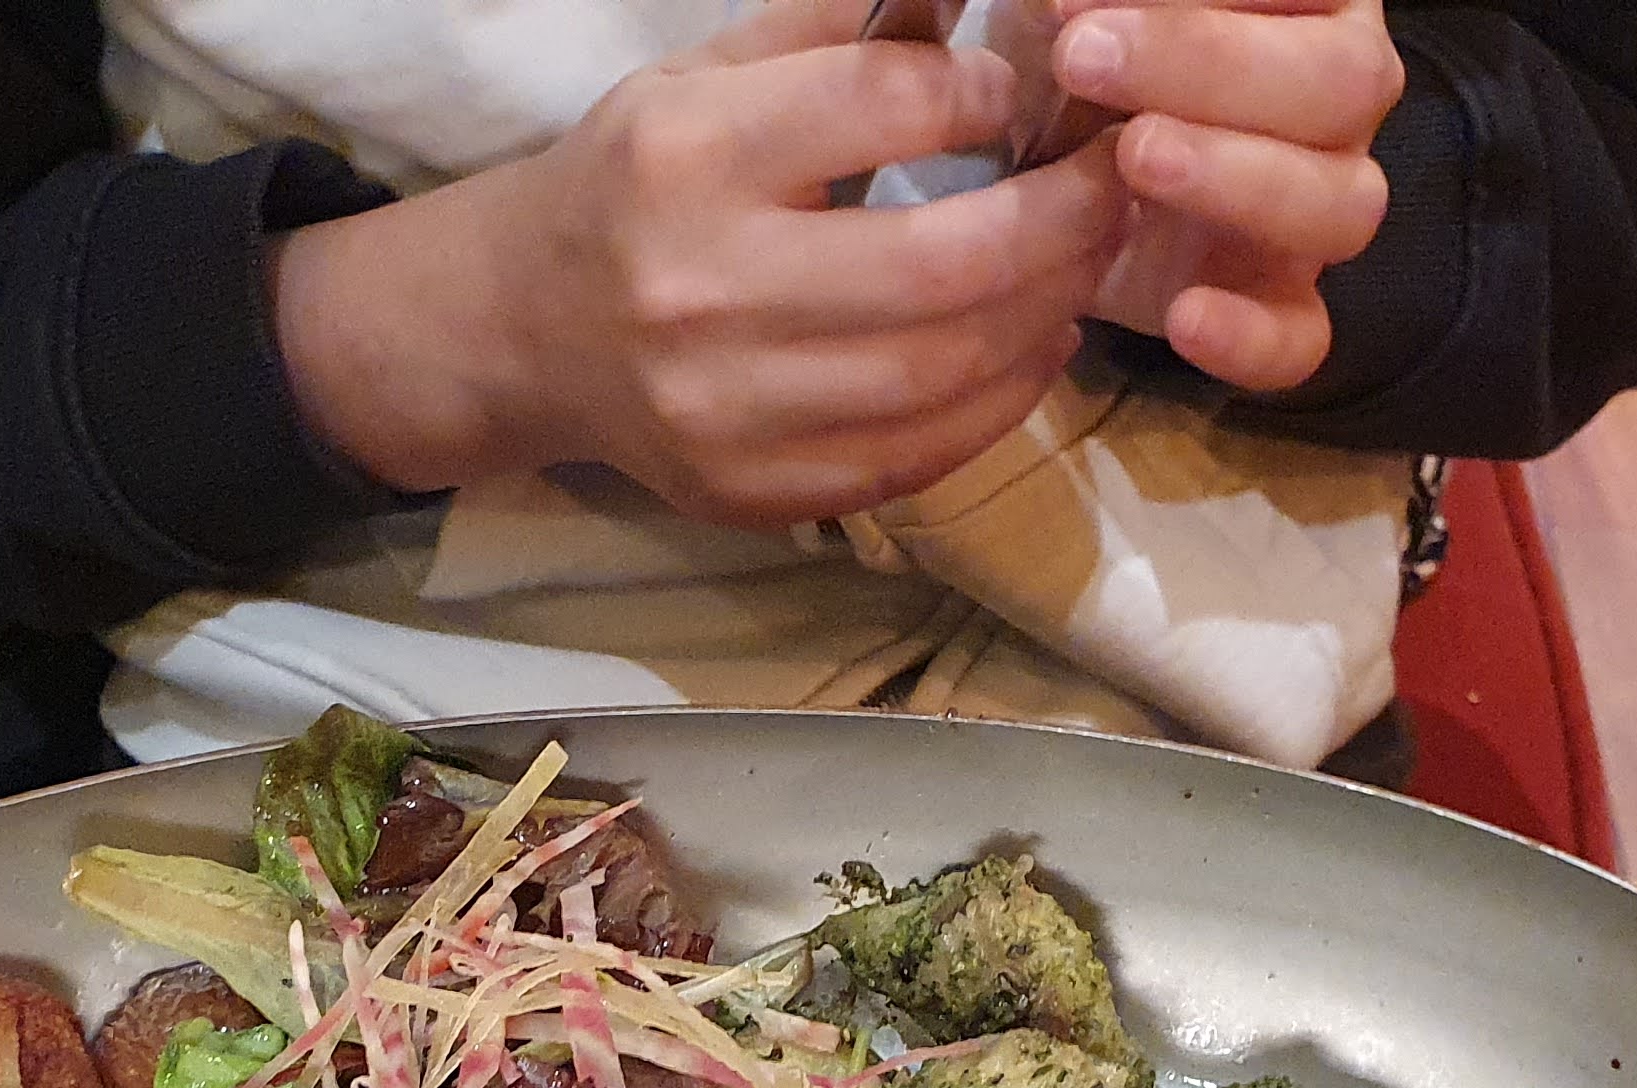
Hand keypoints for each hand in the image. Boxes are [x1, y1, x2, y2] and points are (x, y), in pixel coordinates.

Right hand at [269, 0, 1129, 525]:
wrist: (519, 329)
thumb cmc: (633, 184)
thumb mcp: (705, 76)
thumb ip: (839, 34)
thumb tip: (983, 1)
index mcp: (685, 155)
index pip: (888, 106)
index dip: (990, 92)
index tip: (1028, 94)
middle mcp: (697, 287)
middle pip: (945, 261)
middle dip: (1066, 218)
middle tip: (1117, 184)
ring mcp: (723, 407)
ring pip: (946, 371)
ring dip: (1048, 313)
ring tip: (1083, 266)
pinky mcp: (749, 490)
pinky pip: (914, 457)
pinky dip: (997, 403)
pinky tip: (1028, 347)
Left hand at [1049, 0, 1402, 390]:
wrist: (1030, 159)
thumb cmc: (1069, 46)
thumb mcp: (1076, 5)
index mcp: (1311, 5)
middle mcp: (1335, 99)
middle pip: (1347, 85)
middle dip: (1213, 67)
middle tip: (1083, 59)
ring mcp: (1315, 206)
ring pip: (1344, 205)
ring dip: (1240, 181)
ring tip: (1130, 159)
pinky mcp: (1272, 302)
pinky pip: (1302, 337)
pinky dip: (1253, 338)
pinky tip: (1183, 319)